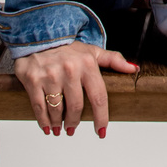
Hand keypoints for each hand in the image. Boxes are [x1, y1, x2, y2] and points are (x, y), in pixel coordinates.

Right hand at [13, 41, 138, 137]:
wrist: (39, 35)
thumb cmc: (68, 48)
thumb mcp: (92, 52)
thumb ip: (113, 60)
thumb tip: (134, 68)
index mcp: (87, 65)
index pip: (99, 97)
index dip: (101, 118)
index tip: (102, 131)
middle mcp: (69, 70)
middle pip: (76, 107)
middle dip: (75, 122)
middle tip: (73, 129)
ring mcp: (50, 76)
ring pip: (57, 109)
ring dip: (59, 124)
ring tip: (60, 129)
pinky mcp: (33, 80)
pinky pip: (39, 107)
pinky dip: (43, 121)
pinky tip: (47, 127)